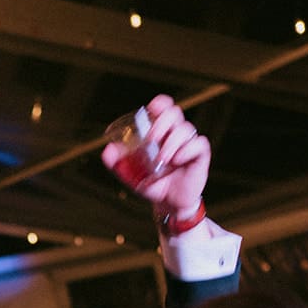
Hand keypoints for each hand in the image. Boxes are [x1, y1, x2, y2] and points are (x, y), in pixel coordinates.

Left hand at [102, 94, 210, 218]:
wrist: (169, 203)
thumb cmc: (153, 184)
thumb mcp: (132, 175)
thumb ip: (118, 163)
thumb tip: (107, 151)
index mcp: (162, 132)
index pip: (164, 107)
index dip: (159, 104)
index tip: (151, 110)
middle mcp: (176, 134)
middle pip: (175, 113)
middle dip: (161, 123)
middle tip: (150, 140)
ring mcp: (189, 144)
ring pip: (186, 129)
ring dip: (171, 143)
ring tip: (161, 160)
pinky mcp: (200, 156)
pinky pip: (199, 144)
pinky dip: (187, 150)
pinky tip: (177, 160)